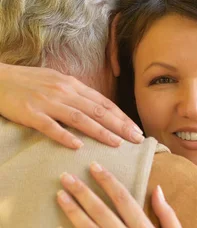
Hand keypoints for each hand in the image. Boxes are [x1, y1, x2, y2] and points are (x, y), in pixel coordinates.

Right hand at [0, 62, 143, 148]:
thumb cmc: (28, 82)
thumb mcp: (57, 82)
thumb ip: (77, 94)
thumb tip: (98, 107)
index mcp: (72, 85)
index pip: (104, 102)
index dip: (122, 117)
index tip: (137, 129)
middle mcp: (64, 92)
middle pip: (97, 110)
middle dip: (120, 125)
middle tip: (137, 139)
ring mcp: (47, 102)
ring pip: (80, 118)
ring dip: (100, 131)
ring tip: (117, 143)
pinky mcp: (30, 113)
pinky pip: (50, 126)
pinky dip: (65, 136)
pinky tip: (78, 146)